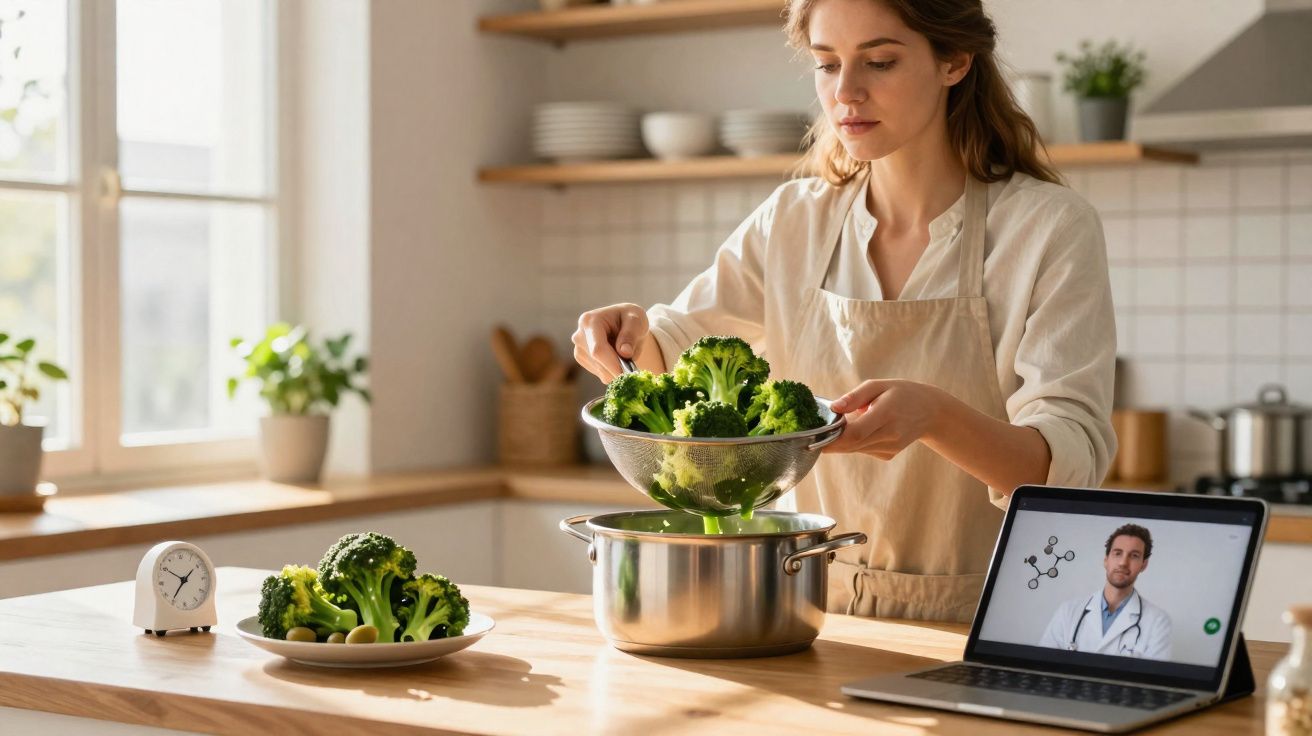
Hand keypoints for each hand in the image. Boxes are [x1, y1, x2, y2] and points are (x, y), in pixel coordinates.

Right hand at [572, 303, 649, 382]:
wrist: (624, 322)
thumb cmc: (631, 318)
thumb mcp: (637, 320)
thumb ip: (631, 334)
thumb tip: (625, 352)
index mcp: (590, 321)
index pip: (598, 349)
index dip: (613, 364)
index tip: (628, 375)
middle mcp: (580, 335)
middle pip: (598, 362)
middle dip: (618, 368)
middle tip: (636, 367)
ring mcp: (579, 349)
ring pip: (601, 371)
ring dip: (618, 369)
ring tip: (627, 354)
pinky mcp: (582, 360)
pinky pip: (601, 374)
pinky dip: (614, 371)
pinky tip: (618, 357)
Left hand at [823, 380, 947, 459]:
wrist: (930, 412)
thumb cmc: (901, 393)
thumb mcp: (879, 385)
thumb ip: (855, 397)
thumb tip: (833, 407)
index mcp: (887, 413)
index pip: (856, 432)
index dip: (833, 437)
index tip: (814, 435)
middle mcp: (890, 434)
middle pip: (852, 444)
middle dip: (830, 441)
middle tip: (814, 434)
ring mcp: (890, 447)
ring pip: (855, 449)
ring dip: (842, 440)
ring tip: (845, 424)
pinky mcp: (888, 455)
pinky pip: (863, 450)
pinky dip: (855, 442)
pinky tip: (863, 429)